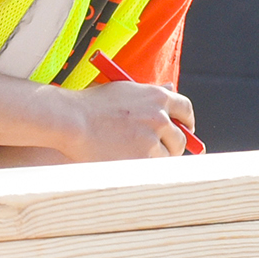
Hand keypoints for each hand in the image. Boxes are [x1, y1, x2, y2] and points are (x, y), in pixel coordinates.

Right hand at [56, 80, 195, 160]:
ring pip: (166, 156)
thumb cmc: (92, 105)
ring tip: (134, 156)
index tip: (184, 130)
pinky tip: (128, 163)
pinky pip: (152, 168)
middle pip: (180, 137)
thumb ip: (150, 94)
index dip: (186, 122)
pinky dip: (143, 168)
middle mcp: (160, 117)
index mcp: (158, 97)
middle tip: (163, 151)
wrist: (72, 120)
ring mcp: (152, 139)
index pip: (186, 110)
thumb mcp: (126, 90)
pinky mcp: (142, 158)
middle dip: (174, 145)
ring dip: (156, 158)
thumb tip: (171, 89)